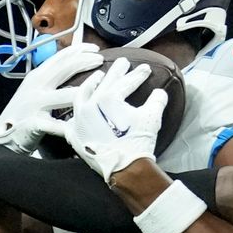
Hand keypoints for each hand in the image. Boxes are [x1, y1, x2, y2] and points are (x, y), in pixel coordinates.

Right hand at [0, 43, 103, 153]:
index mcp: (38, 76)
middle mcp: (36, 86)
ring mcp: (34, 104)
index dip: (78, 50)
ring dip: (83, 91)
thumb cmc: (25, 112)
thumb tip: (76, 66)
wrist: (3, 135)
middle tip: (101, 60)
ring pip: (63, 95)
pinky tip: (80, 125)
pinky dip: (67, 125)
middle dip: (85, 62)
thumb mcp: (37, 88)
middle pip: (64, 69)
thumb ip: (53, 78)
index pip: (60, 58)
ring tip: (98, 88)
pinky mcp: (34, 123)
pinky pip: (54, 124)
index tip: (95, 49)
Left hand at [64, 57, 167, 181]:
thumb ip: (157, 100)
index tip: (145, 68)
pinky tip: (81, 107)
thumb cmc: (138, 141)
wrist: (125, 169)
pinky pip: (72, 119)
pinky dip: (77, 111)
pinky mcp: (74, 135)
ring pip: (82, 96)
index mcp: (107, 99)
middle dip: (116, 72)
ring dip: (92, 84)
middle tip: (123, 62)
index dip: (137, 74)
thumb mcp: (152, 117)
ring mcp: (78, 121)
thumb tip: (160, 93)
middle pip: (104, 84)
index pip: (125, 82)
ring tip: (99, 76)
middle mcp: (89, 106)